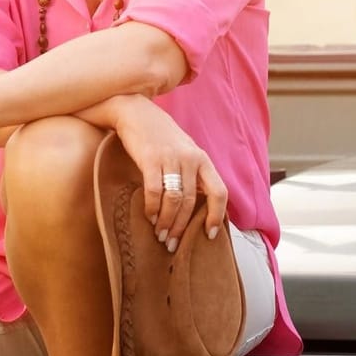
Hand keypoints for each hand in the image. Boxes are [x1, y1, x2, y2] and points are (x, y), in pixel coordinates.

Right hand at [109, 98, 227, 252]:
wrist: (136, 112)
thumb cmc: (160, 136)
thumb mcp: (184, 151)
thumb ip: (192, 173)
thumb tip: (195, 207)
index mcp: (202, 159)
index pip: (219, 192)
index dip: (216, 215)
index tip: (209, 234)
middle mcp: (190, 158)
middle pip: (191, 202)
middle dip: (182, 227)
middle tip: (172, 243)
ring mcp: (171, 158)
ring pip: (174, 200)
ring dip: (166, 222)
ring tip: (160, 235)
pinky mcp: (150, 158)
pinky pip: (154, 190)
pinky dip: (152, 208)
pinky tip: (149, 217)